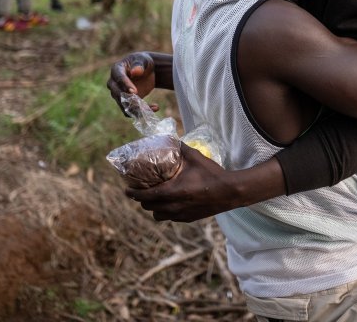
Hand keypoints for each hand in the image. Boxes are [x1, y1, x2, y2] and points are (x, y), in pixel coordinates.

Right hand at [107, 52, 158, 112]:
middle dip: (130, 100)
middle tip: (142, 104)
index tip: (134, 92)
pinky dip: (142, 112)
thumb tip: (134, 72)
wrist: (146, 71)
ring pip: (124, 105)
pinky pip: (131, 111)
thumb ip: (139, 65)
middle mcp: (113, 83)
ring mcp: (118, 94)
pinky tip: (156, 107)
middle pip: (118, 94)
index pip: (119, 79)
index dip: (126, 85)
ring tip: (154, 107)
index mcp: (116, 70)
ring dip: (138, 109)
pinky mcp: (126, 102)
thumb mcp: (143, 61)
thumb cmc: (143, 62)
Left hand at [126, 144, 240, 221]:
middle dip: (142, 200)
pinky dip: (167, 212)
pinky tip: (171, 204)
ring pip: (158, 216)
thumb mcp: (195, 157)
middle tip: (141, 192)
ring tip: (155, 199)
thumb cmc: (212, 174)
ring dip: (154, 208)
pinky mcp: (189, 219)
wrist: (230, 192)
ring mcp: (181, 215)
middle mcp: (174, 206)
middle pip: (149, 207)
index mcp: (172, 191)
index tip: (127, 191)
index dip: (133, 194)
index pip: (145, 196)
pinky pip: (171, 218)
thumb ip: (181, 148)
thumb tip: (170, 138)